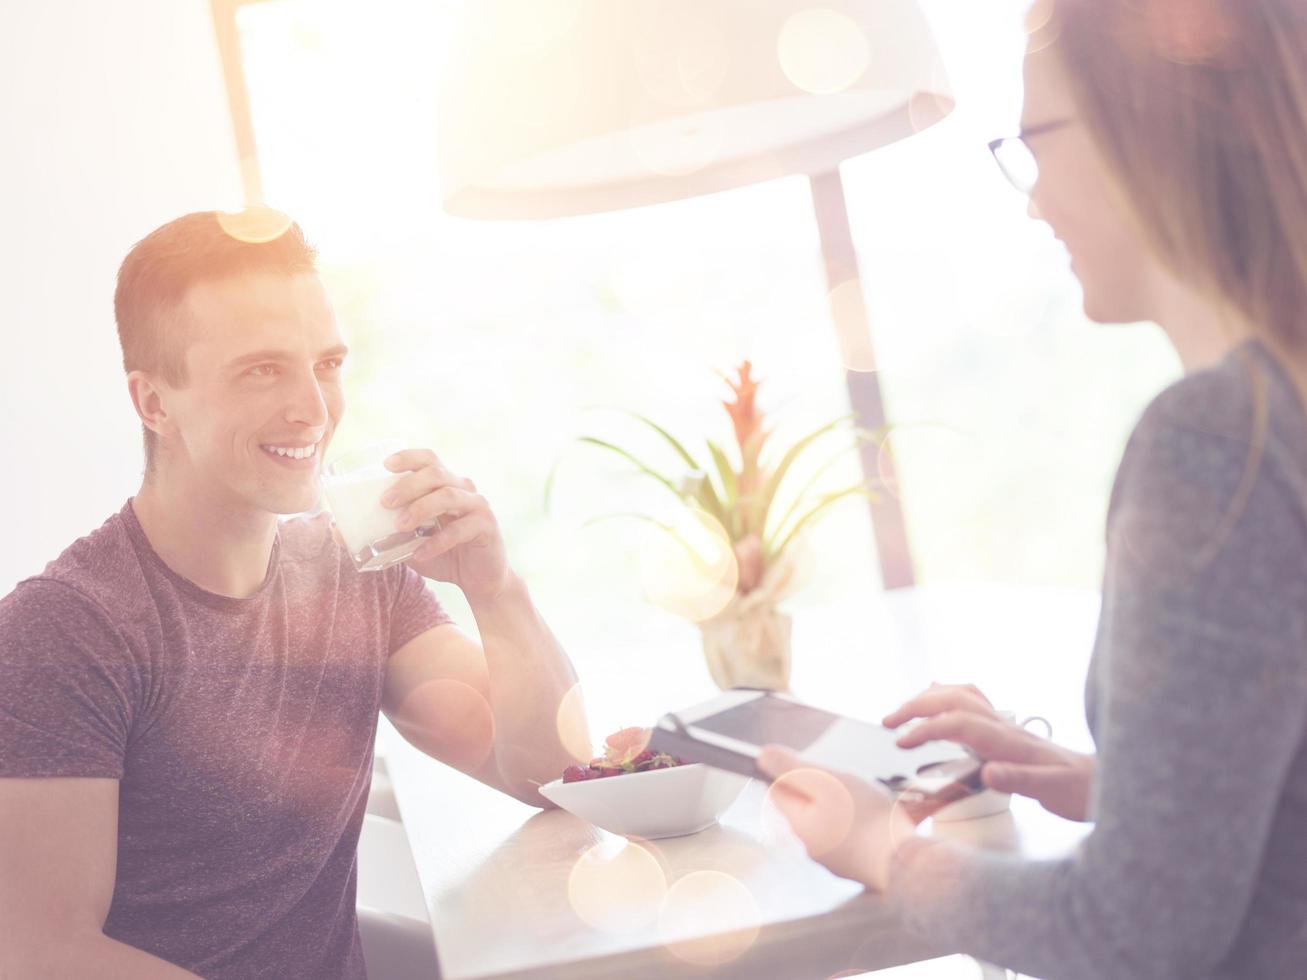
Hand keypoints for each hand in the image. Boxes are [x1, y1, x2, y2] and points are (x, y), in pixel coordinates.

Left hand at [378, 448, 511, 601]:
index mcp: (446, 484)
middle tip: (385, 503)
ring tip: (400, 526)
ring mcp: (478, 506)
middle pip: (437, 473)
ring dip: (421, 508)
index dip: (409, 457)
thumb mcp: (408, 544)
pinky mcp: (487, 528)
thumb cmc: (443, 555)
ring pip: (449, 496)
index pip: (429, 459)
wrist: (480, 581)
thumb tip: (336, 530)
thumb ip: (381, 534)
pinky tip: (420, 554)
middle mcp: (464, 489)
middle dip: (408, 484)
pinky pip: (460, 529)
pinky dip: (437, 541)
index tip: (385, 465)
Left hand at [756, 746, 916, 891]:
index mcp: (797, 824)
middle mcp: (811, 845)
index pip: (777, 790)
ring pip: (830, 818)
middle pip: (805, 804)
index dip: (791, 770)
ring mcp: (834, 858)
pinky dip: (861, 821)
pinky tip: (878, 816)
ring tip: (867, 798)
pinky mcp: (857, 863)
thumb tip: (761, 756)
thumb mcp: (826, 781)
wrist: (906, 863)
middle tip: (846, 781)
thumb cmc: (867, 819)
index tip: (814, 765)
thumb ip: (792, 768)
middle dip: (822, 786)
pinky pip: (851, 834)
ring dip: (844, 803)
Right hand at [885, 683, 1095, 821]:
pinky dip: (949, 697)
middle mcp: (1003, 727)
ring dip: (929, 697)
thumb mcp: (1052, 792)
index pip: (957, 723)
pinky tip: (940, 702)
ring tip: (904, 710)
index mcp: (1008, 740)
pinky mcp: (1007, 731)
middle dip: (916, 706)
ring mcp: (1005, 726)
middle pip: (953, 700)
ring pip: (961, 694)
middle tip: (888, 722)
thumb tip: (987, 770)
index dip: (925, 728)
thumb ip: (1019, 779)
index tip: (900, 741)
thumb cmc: (1080, 790)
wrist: (1103, 783)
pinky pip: (973, 702)